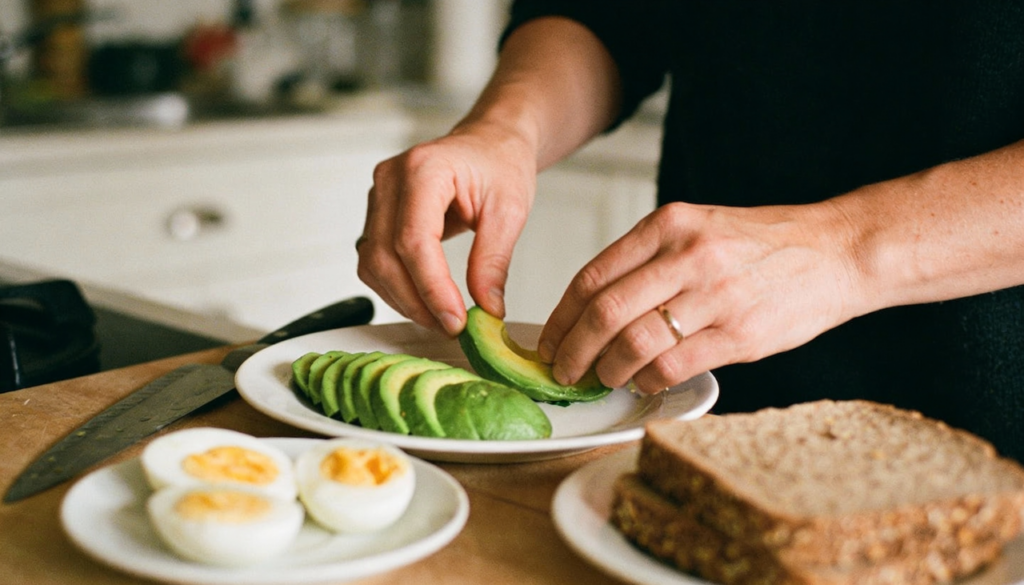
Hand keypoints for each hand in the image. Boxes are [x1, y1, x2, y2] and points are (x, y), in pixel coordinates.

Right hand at [357, 121, 537, 334]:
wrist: (488, 144)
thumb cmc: (500, 165)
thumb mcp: (510, 210)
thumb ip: (494, 260)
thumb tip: (486, 308)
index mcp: (424, 169)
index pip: (414, 240)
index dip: (431, 287)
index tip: (456, 320)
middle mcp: (390, 180)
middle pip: (385, 256)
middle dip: (417, 301)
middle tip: (453, 328)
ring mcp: (377, 197)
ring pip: (373, 264)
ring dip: (404, 300)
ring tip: (443, 319)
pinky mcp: (376, 215)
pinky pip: (374, 262)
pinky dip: (397, 288)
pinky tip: (426, 301)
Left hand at [536, 200, 861, 392]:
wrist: (836, 251)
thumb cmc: (761, 244)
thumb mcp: (699, 228)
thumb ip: (649, 259)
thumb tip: (593, 308)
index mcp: (669, 224)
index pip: (593, 276)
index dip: (561, 317)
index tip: (549, 340)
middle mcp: (688, 255)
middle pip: (604, 312)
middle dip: (573, 351)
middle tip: (563, 370)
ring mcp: (715, 295)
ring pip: (634, 343)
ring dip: (607, 370)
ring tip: (603, 379)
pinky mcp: (740, 333)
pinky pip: (673, 366)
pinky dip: (648, 380)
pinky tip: (645, 382)